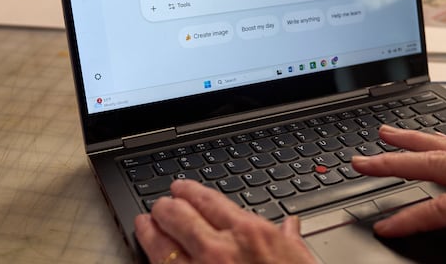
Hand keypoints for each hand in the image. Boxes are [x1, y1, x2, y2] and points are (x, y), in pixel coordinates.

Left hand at [134, 179, 315, 263]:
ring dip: (150, 230)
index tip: (181, 188)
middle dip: (166, 206)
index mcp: (250, 235)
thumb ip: (290, 241)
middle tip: (162, 204)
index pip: (207, 200)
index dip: (189, 190)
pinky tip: (151, 256)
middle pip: (178, 215)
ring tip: (145, 224)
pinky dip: (154, 260)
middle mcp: (219, 251)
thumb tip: (290, 227)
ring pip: (161, 244)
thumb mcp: (300, 262)